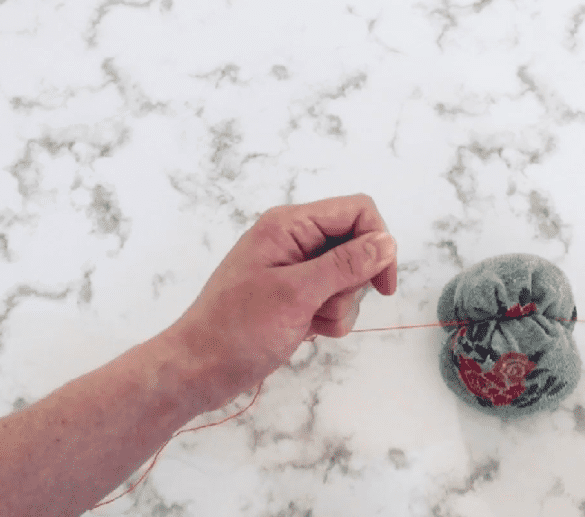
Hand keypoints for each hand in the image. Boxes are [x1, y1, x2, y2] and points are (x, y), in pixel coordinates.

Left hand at [164, 194, 397, 412]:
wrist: (197, 372)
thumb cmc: (236, 330)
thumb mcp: (296, 294)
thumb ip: (345, 264)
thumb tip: (387, 242)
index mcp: (289, 225)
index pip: (357, 212)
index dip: (378, 242)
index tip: (383, 285)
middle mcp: (295, 240)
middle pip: (357, 245)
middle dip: (354, 282)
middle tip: (324, 304)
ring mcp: (296, 270)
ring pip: (349, 277)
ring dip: (341, 305)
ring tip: (309, 321)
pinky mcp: (297, 297)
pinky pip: (335, 299)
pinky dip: (331, 318)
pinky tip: (307, 331)